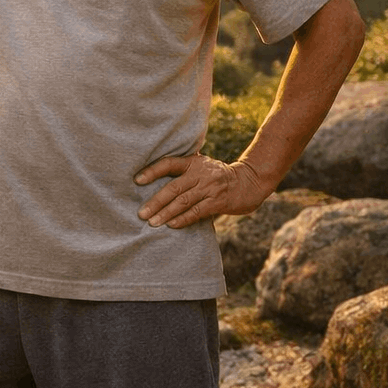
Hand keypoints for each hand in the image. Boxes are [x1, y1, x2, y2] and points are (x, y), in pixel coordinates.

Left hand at [135, 155, 270, 228]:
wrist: (250, 181)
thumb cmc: (219, 176)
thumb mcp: (202, 166)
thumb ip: (184, 171)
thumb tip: (155, 180)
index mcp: (193, 162)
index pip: (168, 164)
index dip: (152, 171)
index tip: (137, 180)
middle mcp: (200, 173)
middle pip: (173, 188)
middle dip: (155, 202)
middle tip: (141, 213)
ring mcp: (210, 187)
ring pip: (183, 202)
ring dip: (166, 214)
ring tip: (152, 222)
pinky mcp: (218, 201)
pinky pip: (197, 212)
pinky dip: (183, 219)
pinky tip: (172, 225)